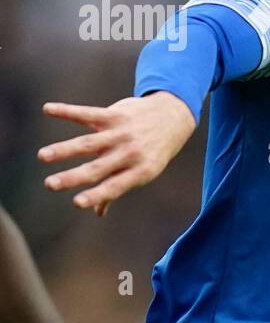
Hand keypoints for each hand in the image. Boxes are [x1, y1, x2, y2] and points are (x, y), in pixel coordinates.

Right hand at [39, 92, 194, 213]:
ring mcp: (122, 134)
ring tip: (42, 156)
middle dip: (72, 177)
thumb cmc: (153, 150)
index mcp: (138, 172)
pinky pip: (88, 113)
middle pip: (97, 168)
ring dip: (64, 149)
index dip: (96, 196)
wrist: (173, 115)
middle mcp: (130, 154)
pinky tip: (47, 109)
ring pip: (89, 143)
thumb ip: (117, 187)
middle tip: (49, 184)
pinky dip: (67, 111)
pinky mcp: (115, 115)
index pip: (114, 187)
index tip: (77, 203)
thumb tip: (97, 212)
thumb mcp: (143, 171)